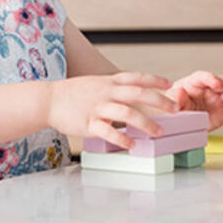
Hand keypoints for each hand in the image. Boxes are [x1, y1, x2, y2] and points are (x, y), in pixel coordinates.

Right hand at [47, 72, 178, 148]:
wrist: (47, 100)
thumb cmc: (71, 94)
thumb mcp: (94, 84)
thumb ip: (112, 88)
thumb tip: (132, 94)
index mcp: (107, 82)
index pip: (135, 77)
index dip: (154, 79)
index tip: (169, 84)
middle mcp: (105, 93)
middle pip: (138, 93)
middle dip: (160, 101)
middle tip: (175, 109)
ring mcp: (97, 108)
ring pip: (127, 113)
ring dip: (146, 123)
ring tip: (159, 133)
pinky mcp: (88, 124)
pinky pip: (108, 132)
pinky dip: (122, 139)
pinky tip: (132, 145)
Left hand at [167, 70, 222, 130]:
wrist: (178, 120)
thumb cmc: (175, 105)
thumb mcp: (171, 101)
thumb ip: (176, 98)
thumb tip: (180, 91)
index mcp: (196, 82)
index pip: (204, 77)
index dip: (211, 78)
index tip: (216, 84)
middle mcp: (211, 89)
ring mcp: (220, 100)